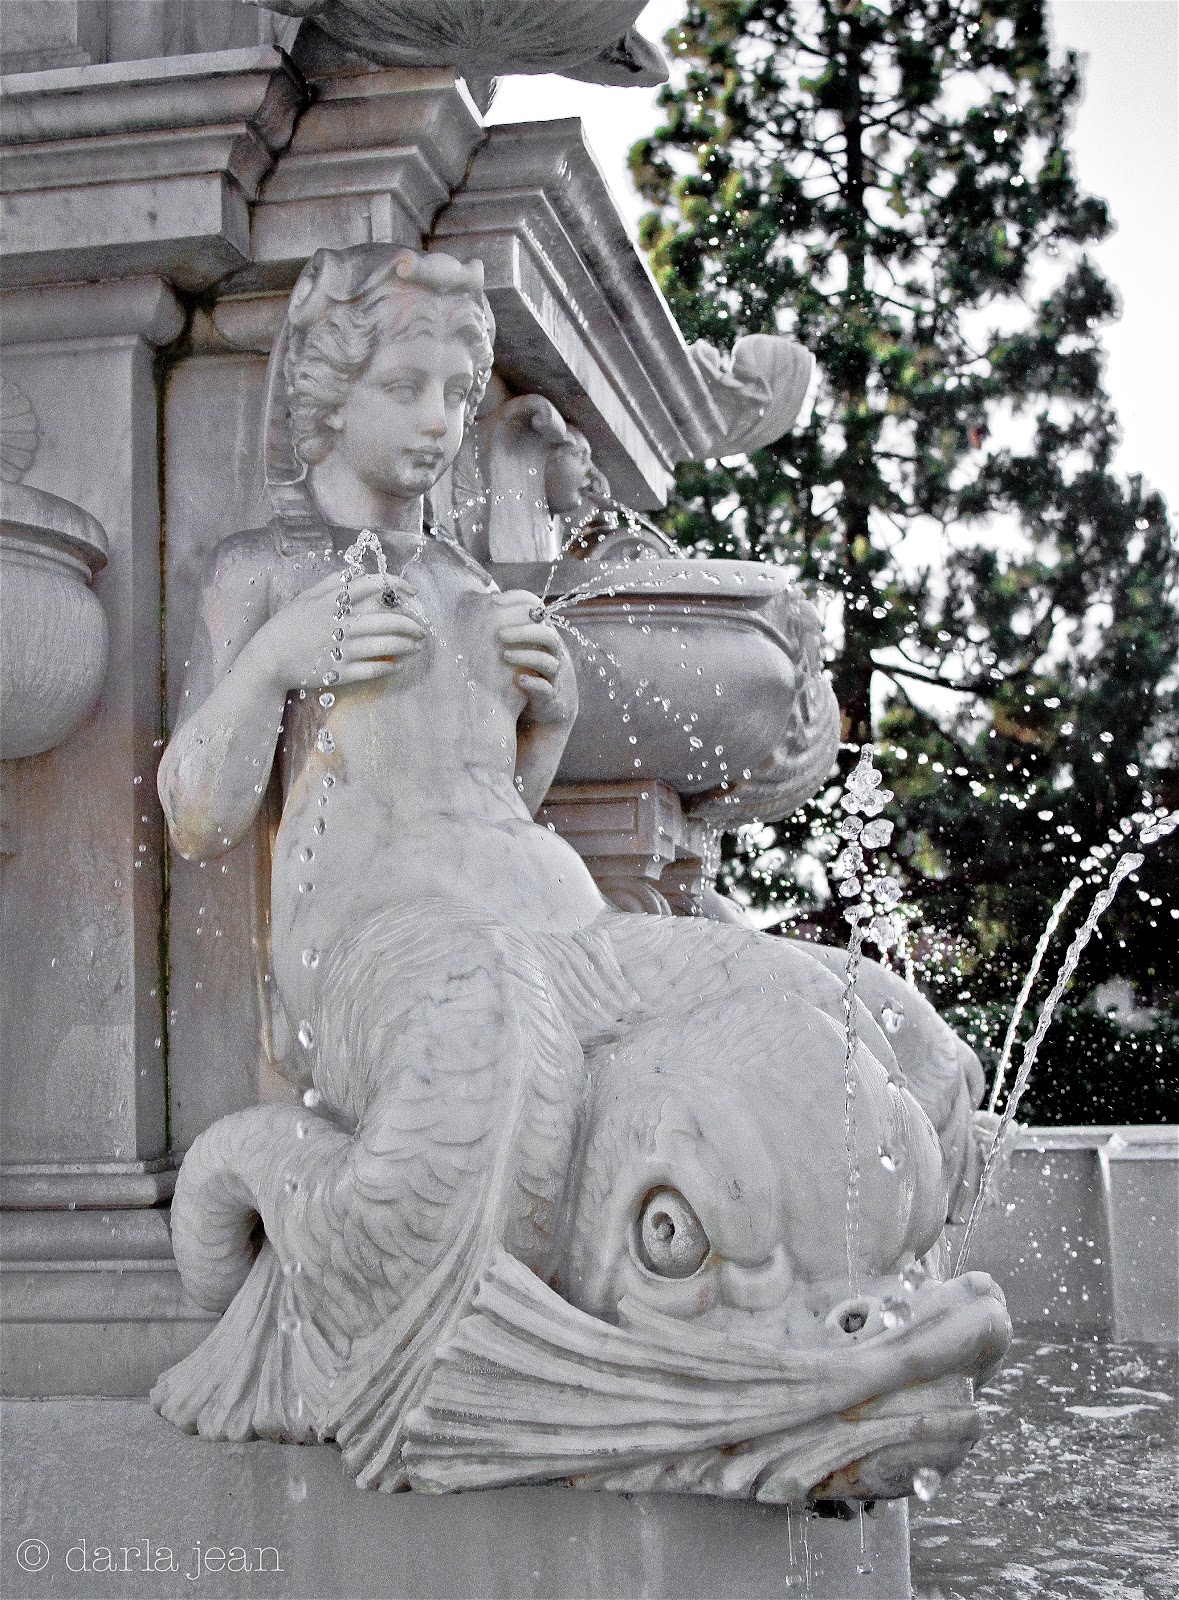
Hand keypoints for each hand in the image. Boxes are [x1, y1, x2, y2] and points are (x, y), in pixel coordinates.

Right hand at [245, 570, 426, 692]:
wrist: (268, 660)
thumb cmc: (286, 626)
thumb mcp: (305, 598)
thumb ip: (330, 584)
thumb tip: (352, 574)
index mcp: (332, 602)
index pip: (372, 585)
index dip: (397, 584)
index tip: (412, 590)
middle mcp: (340, 624)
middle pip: (386, 619)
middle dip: (411, 623)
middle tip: (422, 628)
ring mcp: (341, 649)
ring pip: (384, 645)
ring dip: (406, 645)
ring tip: (417, 645)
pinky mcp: (340, 671)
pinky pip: (372, 669)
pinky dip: (388, 666)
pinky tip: (397, 665)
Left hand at [493, 590, 576, 726]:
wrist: (548, 708)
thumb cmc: (526, 670)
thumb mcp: (520, 645)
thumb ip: (506, 625)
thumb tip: (483, 599)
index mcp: (542, 634)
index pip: (536, 609)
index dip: (518, 601)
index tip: (494, 602)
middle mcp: (552, 652)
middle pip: (546, 634)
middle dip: (523, 631)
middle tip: (499, 634)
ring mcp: (553, 675)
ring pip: (548, 661)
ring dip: (526, 656)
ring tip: (504, 656)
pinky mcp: (550, 696)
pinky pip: (546, 689)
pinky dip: (533, 684)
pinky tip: (518, 680)